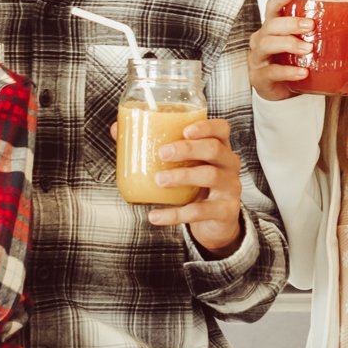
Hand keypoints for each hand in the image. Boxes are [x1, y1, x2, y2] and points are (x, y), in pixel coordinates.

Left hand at [149, 119, 245, 254]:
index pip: (221, 129)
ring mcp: (229, 188)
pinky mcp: (224, 211)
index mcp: (220, 147)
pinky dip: (174, 214)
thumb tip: (117, 130)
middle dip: (188, 149)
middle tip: (162, 153)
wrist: (217, 221)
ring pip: (210, 176)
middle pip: (214, 149)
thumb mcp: (184, 165)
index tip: (185, 129)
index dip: (206, 126)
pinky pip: (199, 211)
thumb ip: (155, 147)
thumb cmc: (196, 184)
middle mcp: (229, 164)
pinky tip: (155, 216)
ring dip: (182, 176)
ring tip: (158, 180)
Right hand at [249, 0, 315, 102]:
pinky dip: (287, 71)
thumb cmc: (294, 63)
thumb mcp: (308, 44)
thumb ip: (330, 30)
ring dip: (289, 44)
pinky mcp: (259, 78)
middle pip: (270, 25)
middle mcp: (262, 40)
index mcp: (273, 28)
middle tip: (311, 25)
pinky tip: (302, 72)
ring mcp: (258, 59)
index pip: (272, 8)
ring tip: (308, 49)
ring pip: (267, 45)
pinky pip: (271, 72)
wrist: (283, 95)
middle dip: (290, 23)